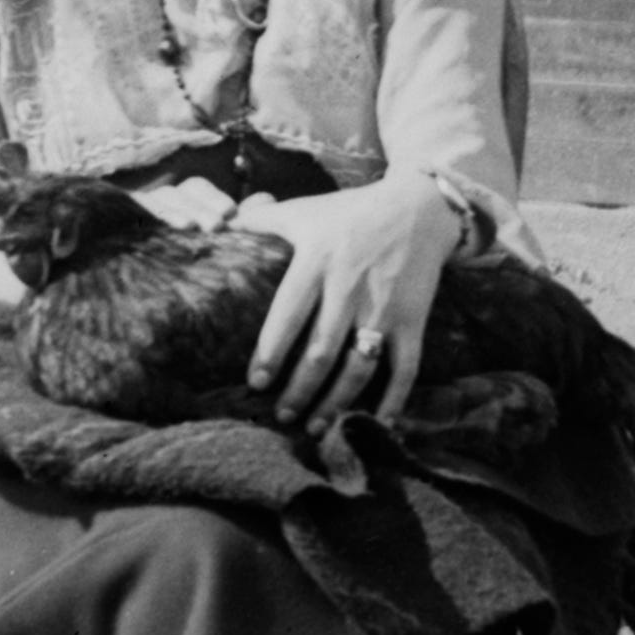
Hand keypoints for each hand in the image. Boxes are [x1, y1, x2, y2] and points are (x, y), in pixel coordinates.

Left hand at [242, 174, 463, 424]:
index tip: (256, 383)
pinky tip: (380, 424)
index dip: (271, 352)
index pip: (289, 313)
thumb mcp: (305, 209)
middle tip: (282, 415)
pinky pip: (405, 367)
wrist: (418, 207)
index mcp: (318, 261)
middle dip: (300, 389)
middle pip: (321, 351)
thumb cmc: (351, 212)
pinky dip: (394, 399)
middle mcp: (350, 287)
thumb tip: (215, 225)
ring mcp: (384, 307)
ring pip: (358, 367)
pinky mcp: (413, 320)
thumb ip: (261, 219)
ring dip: (336, 402)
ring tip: (316, 427)